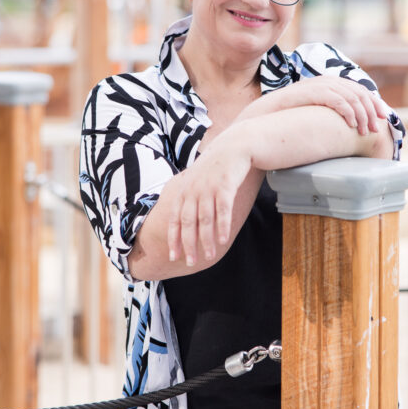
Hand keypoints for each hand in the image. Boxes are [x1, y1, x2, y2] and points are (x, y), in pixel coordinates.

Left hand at [166, 130, 253, 266]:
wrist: (235, 146)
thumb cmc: (216, 167)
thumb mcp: (196, 180)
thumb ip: (189, 198)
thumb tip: (185, 222)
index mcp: (184, 191)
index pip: (175, 218)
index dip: (173, 238)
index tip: (172, 256)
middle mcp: (193, 190)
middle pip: (188, 222)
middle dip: (188, 244)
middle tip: (190, 262)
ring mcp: (209, 187)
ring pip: (205, 219)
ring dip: (206, 240)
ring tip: (208, 256)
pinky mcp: (225, 185)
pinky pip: (223, 210)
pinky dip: (222, 226)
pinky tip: (223, 240)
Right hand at [238, 76, 390, 134]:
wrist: (259, 121)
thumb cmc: (286, 124)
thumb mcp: (314, 118)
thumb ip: (330, 117)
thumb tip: (352, 129)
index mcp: (327, 86)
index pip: (357, 89)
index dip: (373, 102)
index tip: (383, 117)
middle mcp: (323, 82)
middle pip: (357, 90)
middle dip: (371, 109)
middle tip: (376, 127)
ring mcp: (315, 86)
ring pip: (349, 95)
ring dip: (361, 113)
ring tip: (365, 129)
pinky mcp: (307, 93)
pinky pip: (334, 99)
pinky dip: (346, 110)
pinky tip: (351, 124)